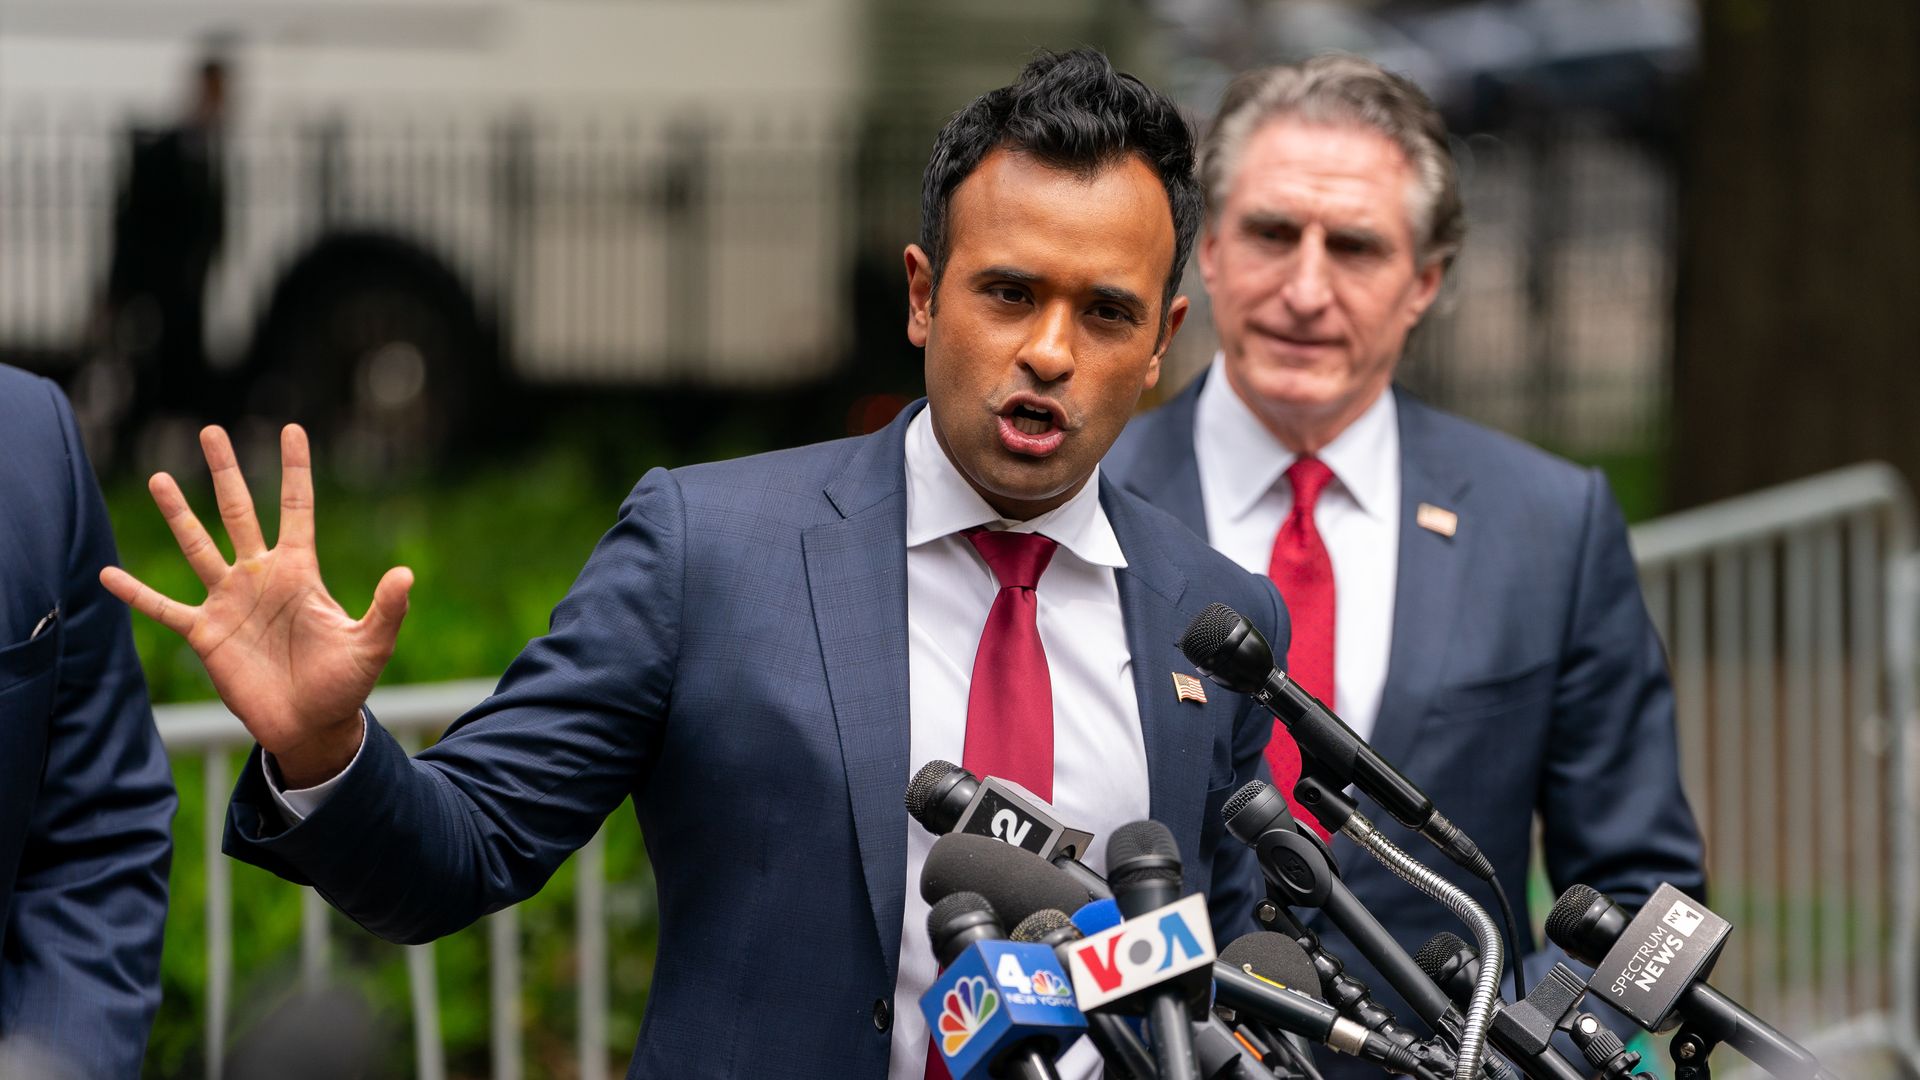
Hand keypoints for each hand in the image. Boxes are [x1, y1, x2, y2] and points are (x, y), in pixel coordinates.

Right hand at [102, 425, 411, 786]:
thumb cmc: (344, 684)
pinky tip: (107, 574)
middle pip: (239, 512)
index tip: (291, 429)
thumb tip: (406, 574)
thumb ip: (387, 610)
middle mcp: (260, 577)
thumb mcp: (370, 645)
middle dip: (226, 472)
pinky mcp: (205, 633)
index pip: (297, 508)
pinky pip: (164, 608)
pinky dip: (136, 594)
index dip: (295, 470)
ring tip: (160, 476)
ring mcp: (229, 602)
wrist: (311, 725)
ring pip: (198, 546)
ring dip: (178, 514)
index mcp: (300, 572)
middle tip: (212, 431)